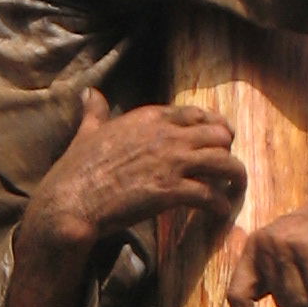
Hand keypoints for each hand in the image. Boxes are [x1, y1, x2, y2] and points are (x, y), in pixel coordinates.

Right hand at [23, 87, 246, 251]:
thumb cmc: (77, 169)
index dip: (214, 126)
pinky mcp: (172, 192)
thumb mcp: (88, 132)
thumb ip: (95, 112)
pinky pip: (211, 196)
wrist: (72, 201)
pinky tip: (220, 213)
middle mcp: (167, 136)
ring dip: (234, 177)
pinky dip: (220, 206)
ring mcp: (172, 163)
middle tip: (227, 168)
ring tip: (235, 189)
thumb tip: (89, 93)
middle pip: (219, 135)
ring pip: (224, 163)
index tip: (219, 139)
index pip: (197, 113)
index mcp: (150, 118)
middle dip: (227, 151)